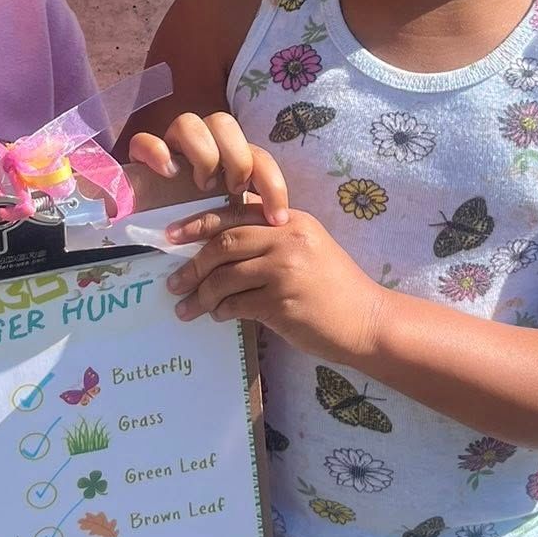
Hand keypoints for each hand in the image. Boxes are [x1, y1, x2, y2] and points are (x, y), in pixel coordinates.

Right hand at [127, 110, 289, 222]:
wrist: (153, 233)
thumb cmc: (202, 230)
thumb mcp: (233, 225)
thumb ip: (251, 218)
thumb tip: (283, 225)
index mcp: (228, 160)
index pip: (259, 156)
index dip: (273, 184)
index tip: (276, 218)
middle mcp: (201, 147)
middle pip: (223, 122)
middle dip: (236, 157)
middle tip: (232, 190)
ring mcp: (170, 150)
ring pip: (187, 122)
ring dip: (202, 154)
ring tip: (202, 186)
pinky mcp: (141, 160)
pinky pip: (145, 141)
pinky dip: (157, 153)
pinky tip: (167, 175)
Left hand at [163, 203, 381, 364]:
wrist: (367, 320)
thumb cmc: (334, 287)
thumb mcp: (307, 248)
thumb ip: (270, 240)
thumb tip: (217, 247)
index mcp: (290, 221)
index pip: (234, 215)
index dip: (197, 224)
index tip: (170, 236)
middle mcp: (287, 239)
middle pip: (224, 244)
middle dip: (192, 265)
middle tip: (174, 283)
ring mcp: (285, 271)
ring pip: (225, 278)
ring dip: (201, 296)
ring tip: (186, 308)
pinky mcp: (282, 303)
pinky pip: (237, 304)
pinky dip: (221, 311)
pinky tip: (217, 316)